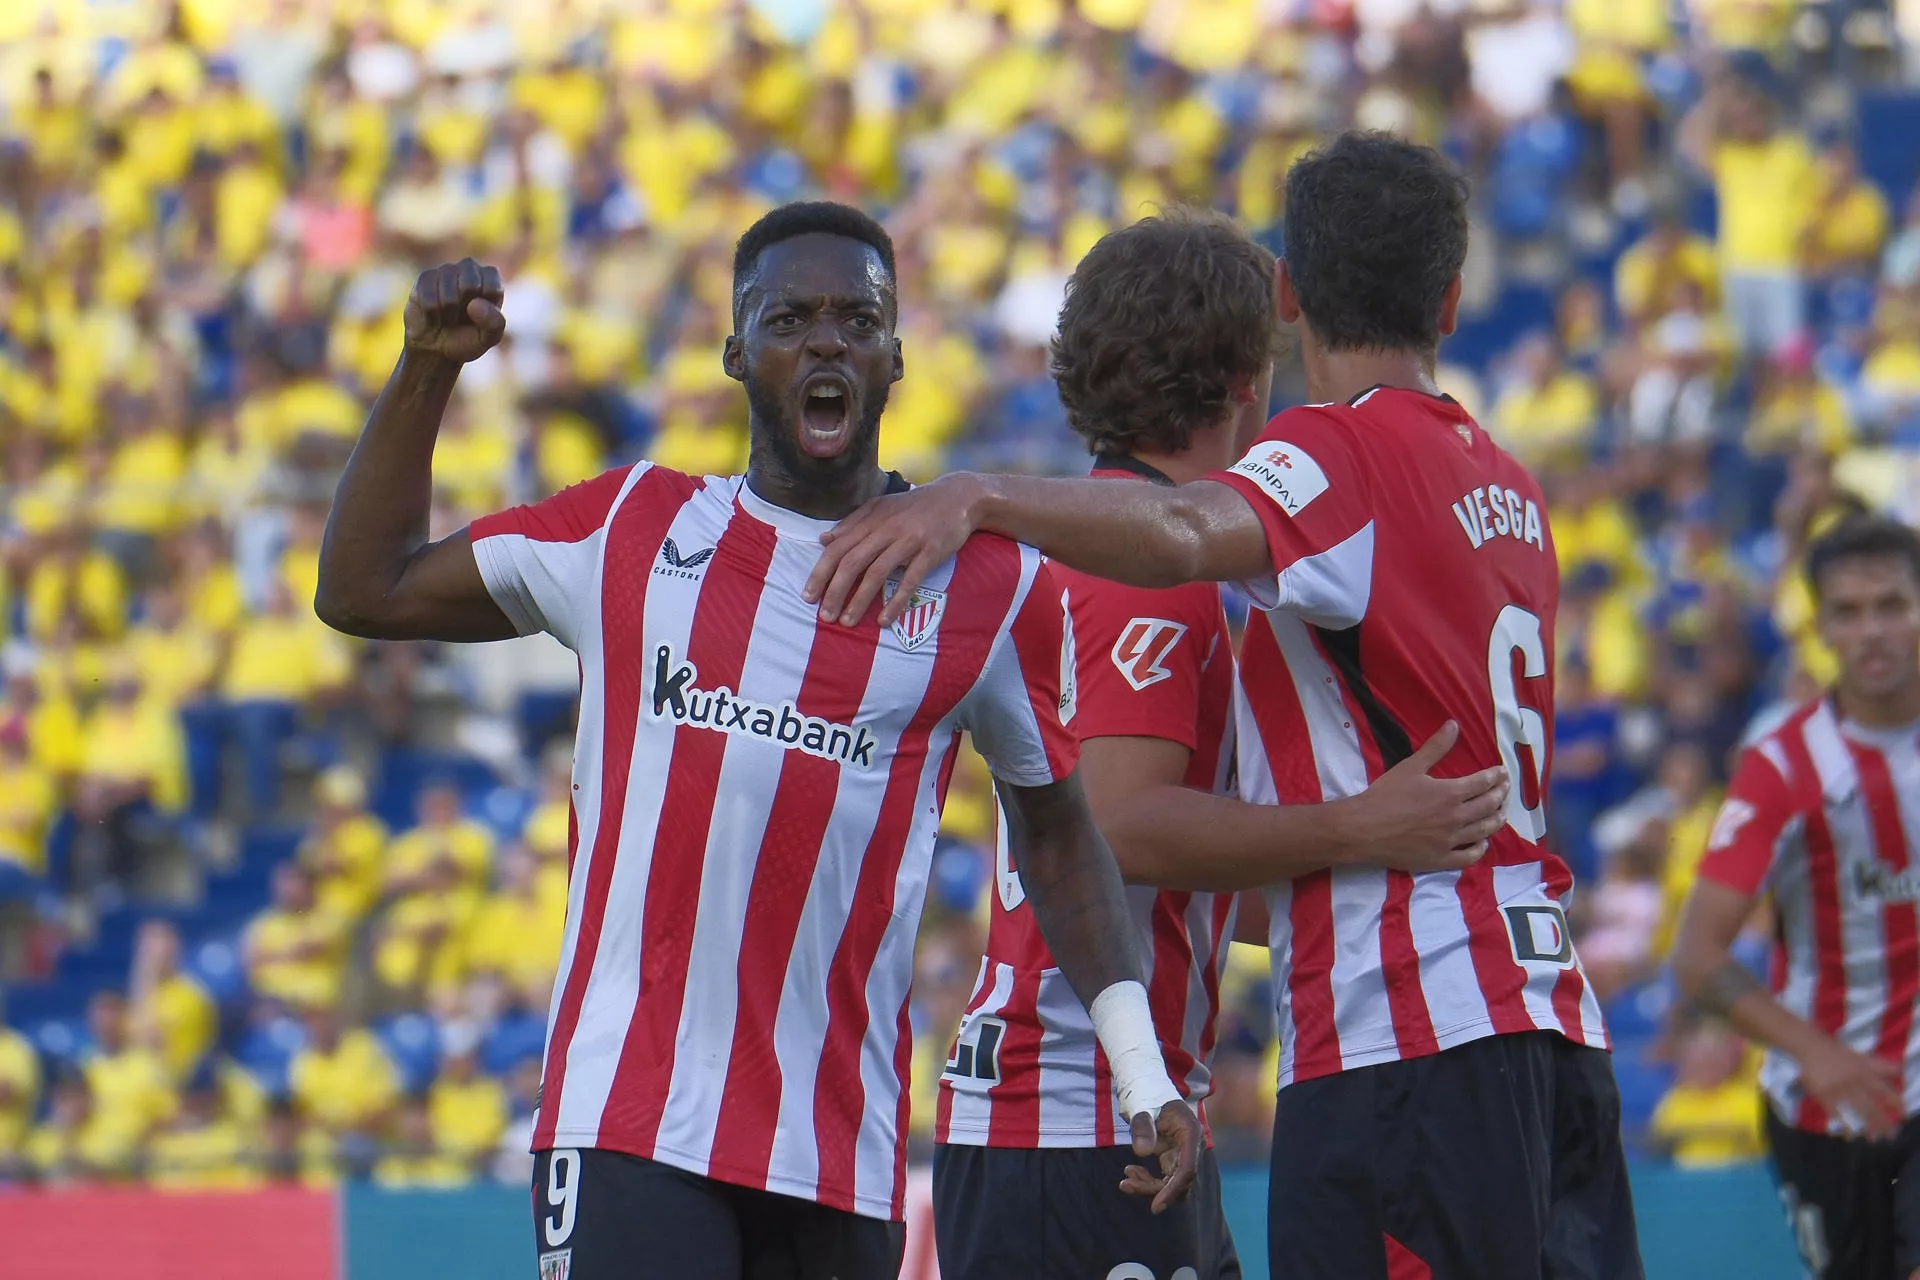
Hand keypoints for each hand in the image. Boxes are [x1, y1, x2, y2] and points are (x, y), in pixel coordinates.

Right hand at [403, 258, 505, 364]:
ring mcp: (445, 270)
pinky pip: (430, 301)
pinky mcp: (425, 278)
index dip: (485, 310)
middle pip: (469, 285)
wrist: (436, 348)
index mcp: (490, 278)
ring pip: (448, 296)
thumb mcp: (489, 337)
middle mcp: (469, 268)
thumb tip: (474, 304)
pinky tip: (434, 316)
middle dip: (465, 311)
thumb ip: (494, 322)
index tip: (480, 318)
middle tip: (462, 317)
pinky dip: (433, 317)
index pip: (492, 287)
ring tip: (448, 317)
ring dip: (448, 316)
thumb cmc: (468, 339)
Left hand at [804, 474, 989, 625]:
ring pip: (877, 573)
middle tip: (824, 616)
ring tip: (847, 622)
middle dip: (835, 591)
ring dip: (859, 600)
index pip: (838, 548)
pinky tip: (884, 620)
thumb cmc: (915, 506)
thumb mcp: (881, 507)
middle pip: (853, 562)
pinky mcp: (930, 553)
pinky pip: (910, 581)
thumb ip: (852, 523)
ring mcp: (909, 541)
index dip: (821, 573)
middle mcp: (887, 528)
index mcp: (871, 518)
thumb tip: (824, 540)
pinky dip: (895, 602)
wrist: (958, 498)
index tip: (807, 596)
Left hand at [1118, 1099, 1199, 1212]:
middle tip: (1125, 1185)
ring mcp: (1181, 1154)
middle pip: (1179, 1181)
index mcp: (1190, 1132)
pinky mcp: (1171, 1159)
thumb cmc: (1147, 1093)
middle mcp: (1190, 1147)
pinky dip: (1147, 1180)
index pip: (1187, 1170)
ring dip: (1148, 1187)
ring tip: (1125, 1180)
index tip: (1155, 1207)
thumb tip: (1141, 1152)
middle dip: (1153, 1189)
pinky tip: (1131, 1172)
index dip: (1172, 1190)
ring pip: (1171, 1184)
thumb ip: (1142, 1126)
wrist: (1146, 1086)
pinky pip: (1163, 1178)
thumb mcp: (1142, 1106)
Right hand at [1339, 721, 1508, 871]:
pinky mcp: (1441, 859)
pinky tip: (1483, 843)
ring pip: (1483, 831)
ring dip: (1496, 820)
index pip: (1483, 783)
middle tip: (1505, 789)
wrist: (1364, 828)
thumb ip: (1435, 747)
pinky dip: (1480, 849)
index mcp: (1450, 793)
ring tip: (1502, 814)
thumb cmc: (1386, 795)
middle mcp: (1456, 817)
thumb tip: (1454, 725)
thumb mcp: (1411, 766)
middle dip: (1500, 795)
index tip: (1503, 772)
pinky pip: (1469, 857)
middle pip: (1488, 806)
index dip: (1495, 776)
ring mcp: (1450, 841)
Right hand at [1800, 1039, 1903, 1137]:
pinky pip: (1836, 1113)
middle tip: (1890, 1135)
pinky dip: (1844, 1124)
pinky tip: (1849, 1134)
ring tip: (1874, 1138)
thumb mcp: (1861, 1056)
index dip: (1896, 1104)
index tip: (1904, 1116)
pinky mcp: (1824, 1095)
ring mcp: (1839, 1090)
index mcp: (1865, 1072)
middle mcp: (1855, 1083)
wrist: (1810, 1047)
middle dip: (1883, 1122)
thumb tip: (1900, 1070)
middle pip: (1873, 1106)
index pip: (1885, 1091)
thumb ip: (1880, 1065)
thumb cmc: (1836, 1051)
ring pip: (1858, 1111)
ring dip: (1867, 1126)